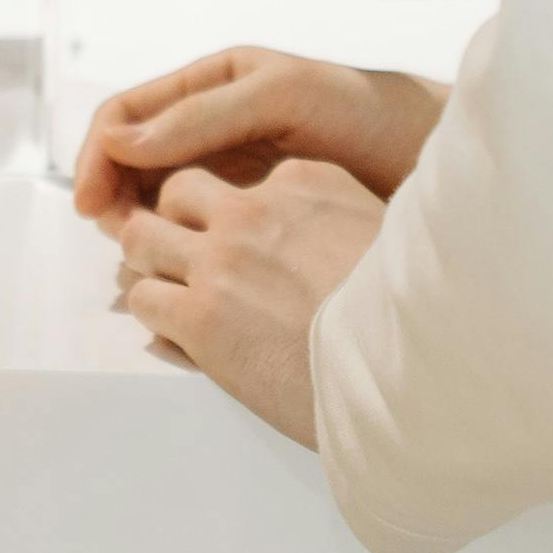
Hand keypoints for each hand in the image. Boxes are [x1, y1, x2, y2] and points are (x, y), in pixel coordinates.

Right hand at [73, 45, 445, 226]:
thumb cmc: (366, 111)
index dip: (98, 156)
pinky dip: (174, 247)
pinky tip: (177, 268)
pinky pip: (193, 230)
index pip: (127, 116)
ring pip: (155, 199)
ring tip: (142, 256)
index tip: (91, 200)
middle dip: (111, 194)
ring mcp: (228, 173)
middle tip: (115, 236)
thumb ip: (201, 116)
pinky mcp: (249, 215)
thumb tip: (121, 142)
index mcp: (210, 85)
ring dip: (137, 225)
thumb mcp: (279, 96)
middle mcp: (210, 127)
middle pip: (131, 161)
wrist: (429, 158)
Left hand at [109, 159, 383, 447]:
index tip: (244, 243)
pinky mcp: (201, 316)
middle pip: (178, 191)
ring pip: (141, 238)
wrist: (410, 373)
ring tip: (175, 297)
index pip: (245, 179)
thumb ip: (346, 226)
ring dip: (152, 266)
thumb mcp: (389, 240)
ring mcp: (222, 260)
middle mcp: (256, 210)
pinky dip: (156, 317)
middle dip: (174, 221)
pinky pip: (145, 299)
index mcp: (308, 183)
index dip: (234, 211)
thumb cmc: (411, 318)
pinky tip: (183, 338)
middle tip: (187, 260)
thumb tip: (331, 246)